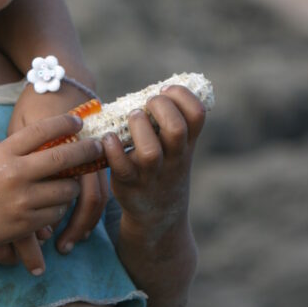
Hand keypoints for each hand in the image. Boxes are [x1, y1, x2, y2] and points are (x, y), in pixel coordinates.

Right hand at [8, 84, 108, 256]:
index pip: (42, 130)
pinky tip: (54, 202)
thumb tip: (57, 141)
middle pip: (62, 158)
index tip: (78, 120)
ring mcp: (21, 201)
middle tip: (97, 146)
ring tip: (73, 180)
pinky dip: (60, 206)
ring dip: (73, 184)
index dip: (64, 122)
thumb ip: (19, 150)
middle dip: (86, 150)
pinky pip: (55, 212)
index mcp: (4, 152)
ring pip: (65, 190)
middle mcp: (15, 174)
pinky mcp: (25, 224)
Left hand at [102, 84, 205, 239]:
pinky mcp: (129, 185)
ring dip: (138, 128)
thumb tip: (160, 88)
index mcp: (187, 144)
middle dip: (161, 107)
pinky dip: (113, 150)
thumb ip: (174, 122)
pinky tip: (109, 139)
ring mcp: (152, 174)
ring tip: (132, 118)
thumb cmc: (165, 169)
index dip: (183, 95)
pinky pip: (121, 168)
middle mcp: (174, 159)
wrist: (159, 217)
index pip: (197, 114)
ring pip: (150, 152)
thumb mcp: (179, 148)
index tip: (167, 90)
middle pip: (176, 129)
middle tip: (149, 103)